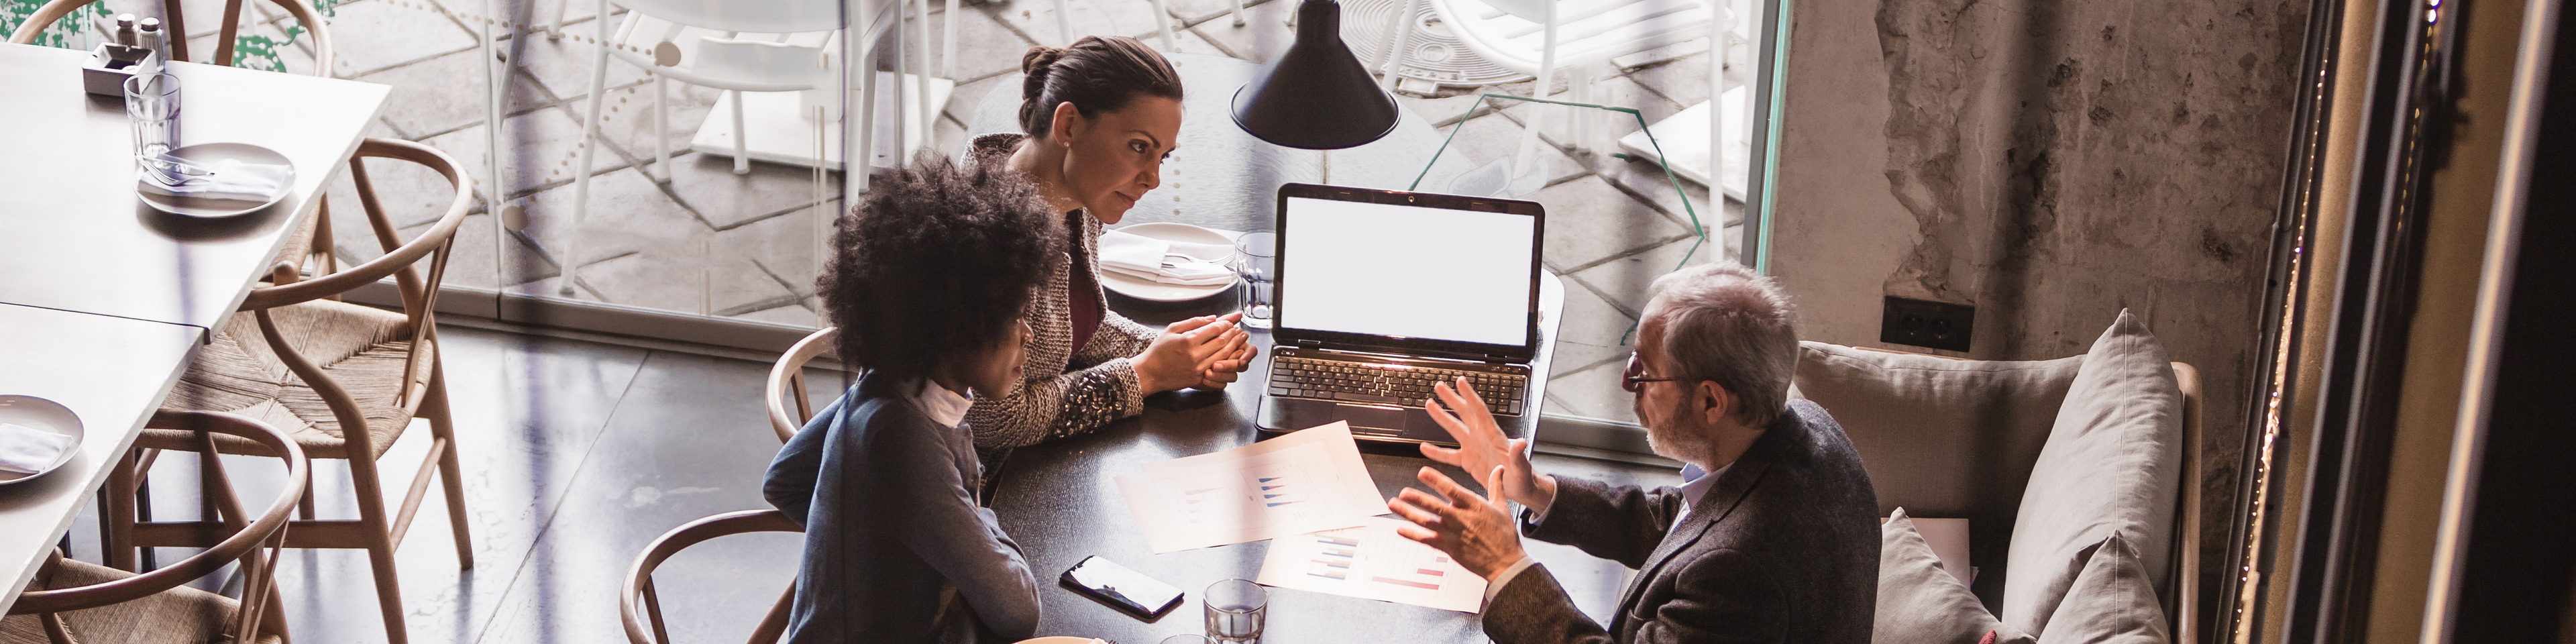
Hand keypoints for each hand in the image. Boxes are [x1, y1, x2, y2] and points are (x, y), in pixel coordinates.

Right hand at [1136, 316, 1244, 392]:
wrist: (1150, 373)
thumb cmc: (1158, 350)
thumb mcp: (1172, 329)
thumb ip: (1193, 322)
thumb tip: (1212, 318)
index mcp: (1188, 340)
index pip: (1215, 329)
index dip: (1226, 324)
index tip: (1231, 321)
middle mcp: (1195, 355)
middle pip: (1222, 342)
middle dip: (1233, 334)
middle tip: (1241, 329)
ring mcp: (1198, 369)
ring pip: (1223, 356)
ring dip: (1234, 346)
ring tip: (1240, 340)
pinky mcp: (1199, 379)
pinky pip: (1218, 369)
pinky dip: (1227, 361)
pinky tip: (1232, 355)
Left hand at [1390, 465, 1528, 579]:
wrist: (1505, 563)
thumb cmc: (1504, 536)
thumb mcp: (1502, 507)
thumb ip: (1496, 486)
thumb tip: (1499, 469)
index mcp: (1473, 507)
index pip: (1452, 490)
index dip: (1436, 481)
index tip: (1422, 472)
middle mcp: (1460, 520)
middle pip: (1435, 507)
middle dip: (1417, 499)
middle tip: (1403, 492)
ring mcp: (1453, 535)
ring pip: (1427, 522)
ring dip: (1409, 513)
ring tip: (1395, 504)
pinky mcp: (1448, 548)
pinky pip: (1427, 540)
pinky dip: (1412, 535)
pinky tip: (1400, 529)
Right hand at [1418, 378, 1556, 513]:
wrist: (1518, 489)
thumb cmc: (1523, 477)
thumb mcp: (1522, 467)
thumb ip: (1519, 455)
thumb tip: (1521, 443)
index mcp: (1493, 436)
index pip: (1479, 411)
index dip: (1469, 396)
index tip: (1460, 382)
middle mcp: (1481, 437)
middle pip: (1464, 413)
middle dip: (1452, 399)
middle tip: (1440, 386)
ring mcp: (1473, 448)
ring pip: (1454, 428)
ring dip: (1441, 416)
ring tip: (1430, 404)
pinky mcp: (1468, 461)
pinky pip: (1449, 455)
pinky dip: (1436, 452)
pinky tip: (1424, 448)